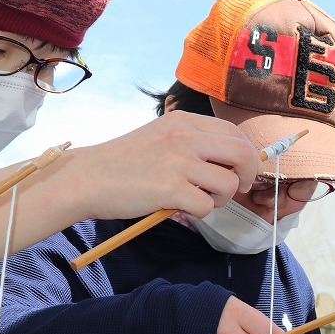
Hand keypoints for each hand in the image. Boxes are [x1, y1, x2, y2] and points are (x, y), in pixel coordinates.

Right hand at [74, 112, 260, 220]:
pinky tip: (178, 206)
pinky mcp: (169, 188)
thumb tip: (233, 161)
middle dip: (248, 176)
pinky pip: (206, 206)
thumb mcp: (162, 137)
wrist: (87, 178)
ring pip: (229, 184)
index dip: (246, 156)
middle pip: (243, 154)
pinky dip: (198, 212)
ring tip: (197, 198)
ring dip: (219, 199)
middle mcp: (184, 136)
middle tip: (236, 190)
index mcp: (184, 121)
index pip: (235, 133)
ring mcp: (178, 162)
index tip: (241, 172)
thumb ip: (194, 143)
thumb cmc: (125, 163)